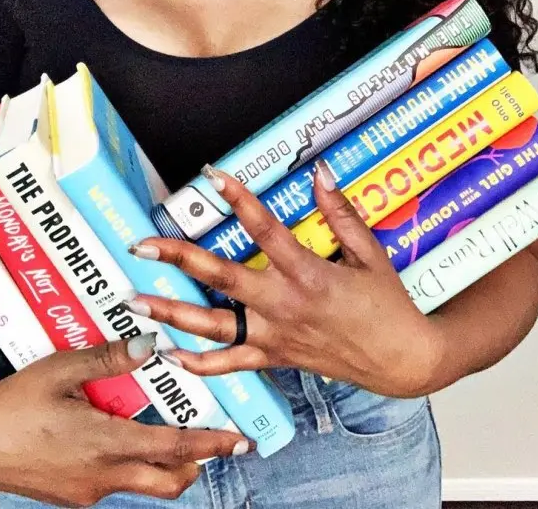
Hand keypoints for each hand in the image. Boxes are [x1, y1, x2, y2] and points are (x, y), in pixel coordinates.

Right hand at [0, 334, 253, 506]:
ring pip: (141, 483)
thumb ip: (110, 358)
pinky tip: (121, 435)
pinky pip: (114, 482)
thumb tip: (150, 344)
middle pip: (167, 480)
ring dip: (164, 464)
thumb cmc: (10, 402)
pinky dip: (132, 464)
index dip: (211, 444)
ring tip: (171, 433)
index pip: (174, 449)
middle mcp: (101, 475)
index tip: (238, 440)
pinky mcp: (70, 493)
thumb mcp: (62, 369)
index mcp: (105, 444)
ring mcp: (85, 490)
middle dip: (197, 463)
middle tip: (214, 441)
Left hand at [126, 164, 445, 397]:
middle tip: (143, 243)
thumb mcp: (369, 252)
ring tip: (136, 301)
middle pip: (221, 278)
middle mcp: (283, 305)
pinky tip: (170, 355)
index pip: (263, 229)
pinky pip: (230, 365)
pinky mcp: (275, 357)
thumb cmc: (388, 304)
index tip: (213, 176)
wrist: (402, 360)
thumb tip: (319, 173)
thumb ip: (339, 213)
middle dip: (179, 257)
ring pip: (212, 327)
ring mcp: (274, 335)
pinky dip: (198, 365)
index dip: (238, 198)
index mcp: (307, 273)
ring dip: (171, 312)